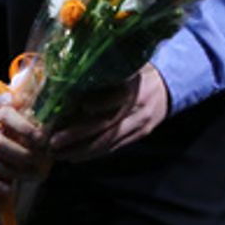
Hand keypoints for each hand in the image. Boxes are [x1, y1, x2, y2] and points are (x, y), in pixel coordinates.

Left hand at [49, 63, 170, 161]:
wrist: (170, 85)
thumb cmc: (140, 74)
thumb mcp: (127, 68)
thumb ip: (105, 75)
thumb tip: (69, 85)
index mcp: (134, 85)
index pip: (115, 97)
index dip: (96, 104)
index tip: (74, 108)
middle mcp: (138, 106)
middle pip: (107, 125)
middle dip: (77, 136)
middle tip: (54, 142)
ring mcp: (141, 122)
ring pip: (109, 141)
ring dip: (82, 151)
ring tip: (59, 154)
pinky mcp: (141, 133)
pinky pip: (115, 147)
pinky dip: (94, 153)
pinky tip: (76, 156)